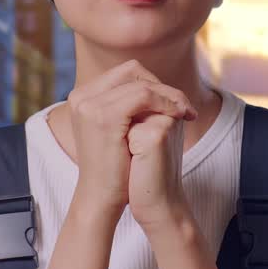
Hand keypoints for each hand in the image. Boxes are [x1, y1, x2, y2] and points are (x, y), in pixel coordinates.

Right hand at [66, 60, 197, 214]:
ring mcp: (89, 104)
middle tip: (183, 106)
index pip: (124, 73)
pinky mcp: (104, 116)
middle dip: (161, 85)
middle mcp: (81, 96)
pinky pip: (143, 95)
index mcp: (83, 96)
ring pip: (140, 82)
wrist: (102, 197)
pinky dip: (165, 101)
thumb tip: (156, 87)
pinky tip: (178, 115)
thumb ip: (128, 107)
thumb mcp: (119, 130)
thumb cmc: (115, 168)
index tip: (173, 102)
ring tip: (186, 112)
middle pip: (131, 71)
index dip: (152, 83)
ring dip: (169, 94)